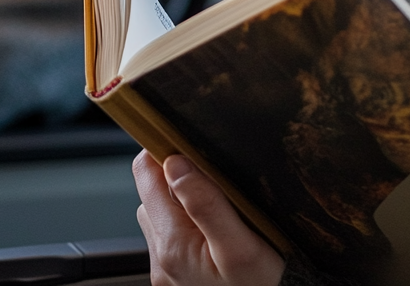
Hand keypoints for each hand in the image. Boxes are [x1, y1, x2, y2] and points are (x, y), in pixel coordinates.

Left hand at [133, 150, 285, 285]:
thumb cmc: (262, 285)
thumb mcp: (241, 246)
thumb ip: (207, 204)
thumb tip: (177, 165)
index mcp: (174, 244)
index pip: (147, 177)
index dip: (164, 150)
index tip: (188, 138)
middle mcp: (161, 257)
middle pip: (150, 194)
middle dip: (176, 175)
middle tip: (215, 170)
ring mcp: (166, 269)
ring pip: (159, 213)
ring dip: (180, 199)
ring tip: (218, 198)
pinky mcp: (174, 276)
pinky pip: (170, 235)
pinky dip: (186, 221)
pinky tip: (216, 224)